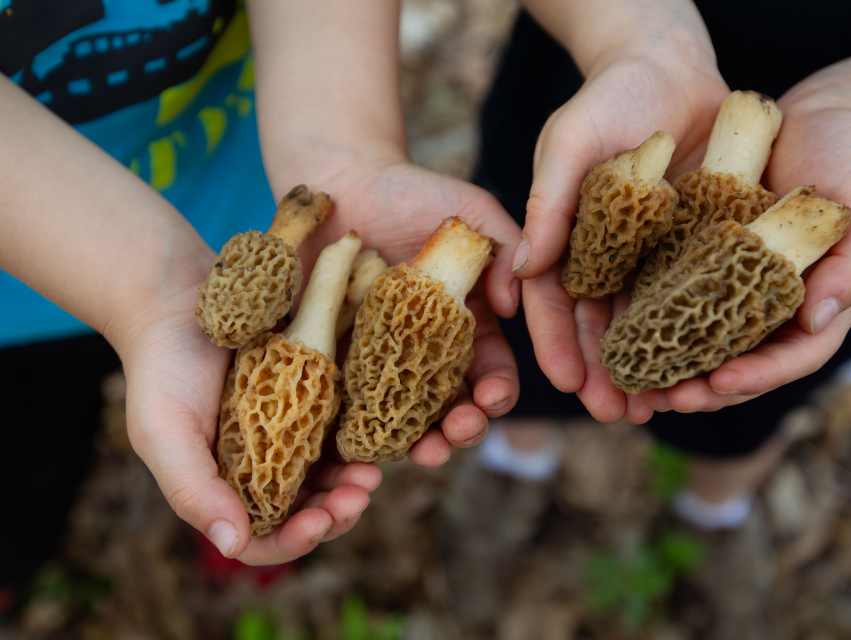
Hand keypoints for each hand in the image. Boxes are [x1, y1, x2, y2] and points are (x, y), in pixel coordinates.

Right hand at [121, 269, 381, 564]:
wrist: (177, 296)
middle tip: (359, 496)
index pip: (264, 537)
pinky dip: (358, 440)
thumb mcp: (164, 433)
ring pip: (331, 475)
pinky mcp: (312, 396)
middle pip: (308, 510)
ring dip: (353, 482)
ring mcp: (290, 433)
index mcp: (226, 488)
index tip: (318, 524)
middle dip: (336, 512)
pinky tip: (373, 435)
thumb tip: (232, 546)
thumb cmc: (162, 369)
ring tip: (370, 473)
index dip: (294, 541)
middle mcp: (262, 468)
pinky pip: (341, 428)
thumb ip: (193, 490)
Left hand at [292, 158, 523, 465]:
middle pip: (450, 407)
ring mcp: (378, 360)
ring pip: (401, 418)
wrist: (338, 181)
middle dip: (461, 428)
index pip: (490, 371)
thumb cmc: (412, 192)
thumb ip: (505, 254)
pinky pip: (345, 405)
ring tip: (423, 453)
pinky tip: (364, 444)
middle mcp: (424, 352)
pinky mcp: (333, 362)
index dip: (497, 391)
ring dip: (418, 443)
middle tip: (458, 432)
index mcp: (464, 326)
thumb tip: (516, 307)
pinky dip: (358, 432)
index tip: (493, 397)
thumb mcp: (473, 213)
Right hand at [512, 46, 727, 423]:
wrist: (672, 64)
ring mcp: (646, 254)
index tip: (567, 384)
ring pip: (644, 321)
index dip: (557, 344)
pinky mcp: (689, 245)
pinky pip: (690, 295)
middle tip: (614, 414)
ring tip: (658, 406)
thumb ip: (548, 203)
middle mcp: (601, 256)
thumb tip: (524, 269)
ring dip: (649, 365)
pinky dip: (692, 331)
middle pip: (598, 324)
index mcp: (562, 240)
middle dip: (604, 372)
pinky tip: (703, 363)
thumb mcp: (569, 143)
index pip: (551, 302)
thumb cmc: (608, 97)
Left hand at [642, 91, 850, 411]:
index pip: (791, 358)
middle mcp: (773, 307)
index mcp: (818, 306)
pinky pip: (676, 296)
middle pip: (739, 362)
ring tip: (635, 384)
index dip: (757, 376)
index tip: (720, 383)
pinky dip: (651, 318)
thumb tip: (814, 321)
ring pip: (701, 340)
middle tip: (664, 400)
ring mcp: (736, 287)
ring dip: (669, 368)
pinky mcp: (702, 260)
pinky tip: (620, 332)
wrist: (819, 119)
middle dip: (703, 389)